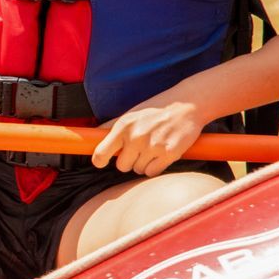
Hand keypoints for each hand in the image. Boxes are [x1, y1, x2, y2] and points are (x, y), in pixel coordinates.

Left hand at [91, 97, 207, 176]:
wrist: (187, 105)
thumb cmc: (157, 110)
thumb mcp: (132, 114)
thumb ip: (112, 127)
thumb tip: (91, 136)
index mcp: (124, 126)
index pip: (101, 153)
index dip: (100, 161)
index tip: (102, 162)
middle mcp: (136, 137)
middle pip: (122, 167)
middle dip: (129, 161)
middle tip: (139, 150)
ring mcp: (152, 146)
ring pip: (138, 170)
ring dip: (144, 163)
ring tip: (153, 148)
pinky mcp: (169, 154)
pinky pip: (153, 172)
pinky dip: (156, 167)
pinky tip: (161, 154)